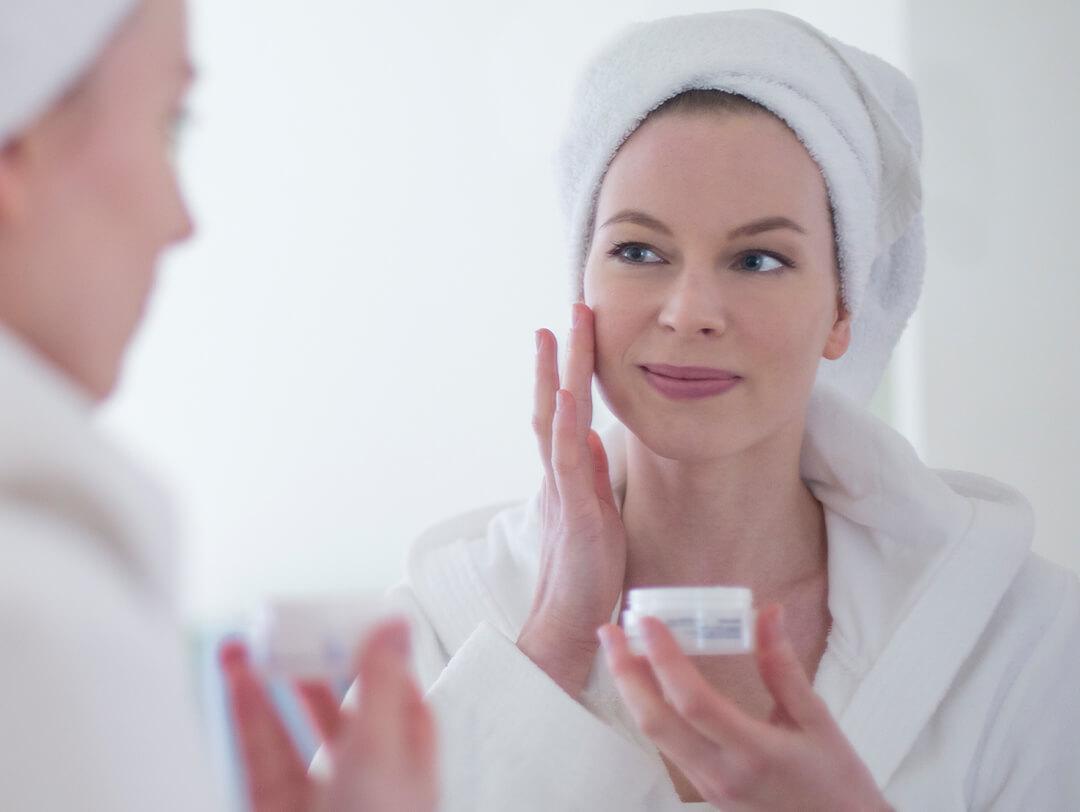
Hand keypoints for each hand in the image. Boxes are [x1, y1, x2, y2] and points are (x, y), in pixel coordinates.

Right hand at [220, 618, 437, 811]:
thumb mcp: (381, 752)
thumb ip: (382, 687)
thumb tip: (396, 627)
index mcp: (408, 766)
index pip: (403, 698)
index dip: (380, 658)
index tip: (357, 621)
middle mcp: (366, 781)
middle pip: (344, 709)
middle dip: (321, 665)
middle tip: (300, 627)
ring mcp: (319, 799)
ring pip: (294, 730)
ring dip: (274, 681)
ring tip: (254, 641)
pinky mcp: (277, 808)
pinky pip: (260, 753)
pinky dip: (248, 711)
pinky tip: (238, 677)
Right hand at [517, 303, 627, 697]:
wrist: (568, 624)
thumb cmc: (586, 573)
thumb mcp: (596, 515)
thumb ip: (589, 475)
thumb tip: (590, 436)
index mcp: (567, 476)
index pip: (564, 413)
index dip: (566, 372)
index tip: (571, 334)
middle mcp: (559, 476)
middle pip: (553, 403)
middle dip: (560, 357)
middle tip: (564, 312)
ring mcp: (564, 491)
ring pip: (554, 422)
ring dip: (557, 375)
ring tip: (557, 332)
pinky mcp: (576, 513)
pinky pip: (566, 463)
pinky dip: (563, 427)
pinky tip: (564, 395)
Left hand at [598, 606, 891, 811]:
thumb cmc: (837, 782)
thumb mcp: (818, 721)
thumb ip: (784, 668)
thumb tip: (767, 615)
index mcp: (754, 753)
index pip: (693, 701)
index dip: (665, 658)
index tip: (648, 622)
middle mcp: (721, 773)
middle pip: (654, 722)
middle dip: (625, 673)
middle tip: (609, 630)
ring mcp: (709, 786)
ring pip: (654, 736)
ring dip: (632, 690)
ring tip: (621, 649)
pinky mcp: (706, 791)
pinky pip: (666, 746)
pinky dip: (650, 709)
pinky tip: (647, 684)